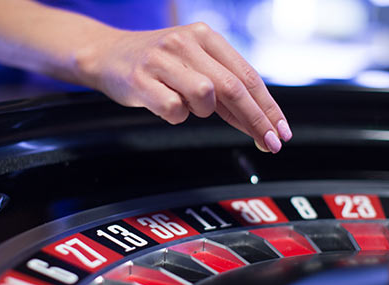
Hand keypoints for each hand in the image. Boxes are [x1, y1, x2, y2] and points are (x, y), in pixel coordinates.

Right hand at [79, 22, 292, 152]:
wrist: (107, 54)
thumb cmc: (157, 64)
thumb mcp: (194, 64)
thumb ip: (223, 88)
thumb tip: (258, 121)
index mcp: (206, 36)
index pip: (248, 76)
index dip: (268, 107)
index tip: (281, 131)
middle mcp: (186, 42)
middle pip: (234, 88)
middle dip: (256, 120)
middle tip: (269, 143)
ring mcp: (162, 59)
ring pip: (205, 97)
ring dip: (203, 112)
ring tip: (186, 105)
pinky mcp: (141, 79)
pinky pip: (174, 110)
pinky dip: (175, 116)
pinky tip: (164, 104)